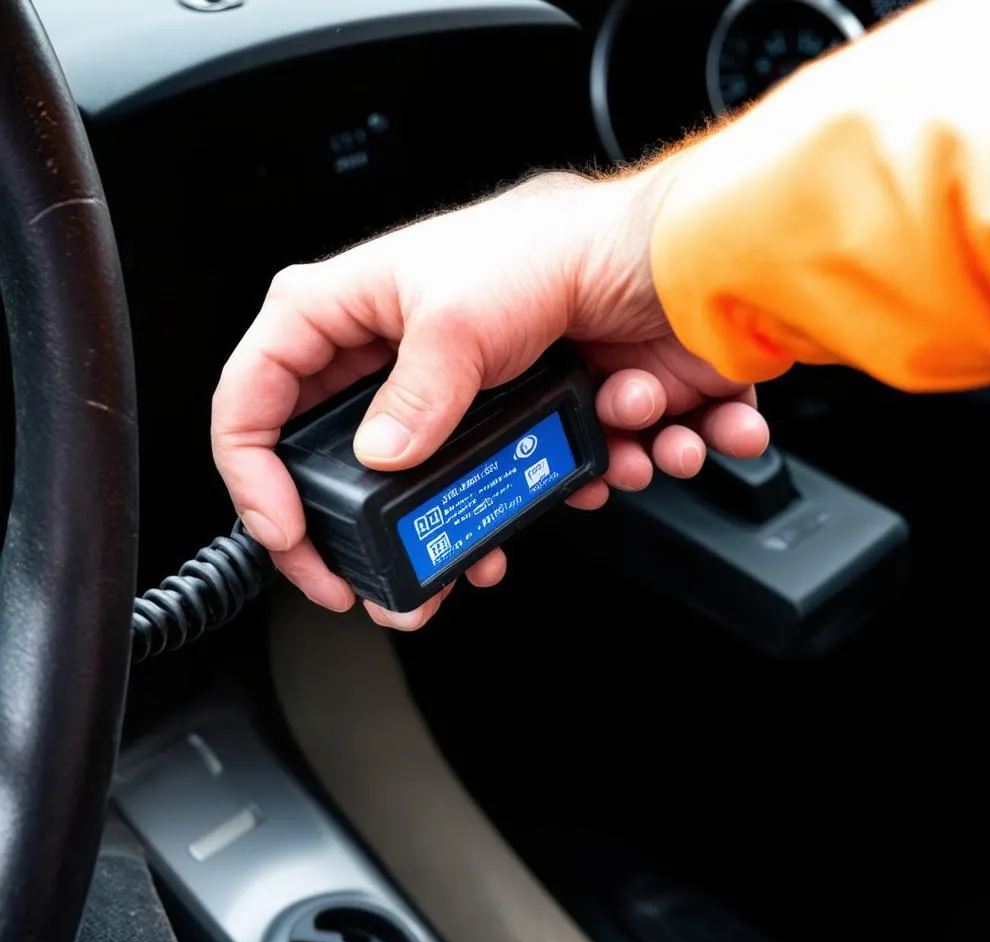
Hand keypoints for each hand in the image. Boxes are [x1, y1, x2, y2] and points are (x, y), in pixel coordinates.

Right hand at [212, 165, 768, 628]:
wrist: (670, 263)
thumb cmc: (564, 244)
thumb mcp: (463, 316)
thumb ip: (413, 395)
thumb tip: (382, 460)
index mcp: (353, 313)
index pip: (259, 394)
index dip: (257, 472)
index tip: (290, 535)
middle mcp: (400, 362)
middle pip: (351, 467)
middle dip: (388, 531)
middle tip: (403, 585)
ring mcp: (463, 399)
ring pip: (445, 491)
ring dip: (510, 510)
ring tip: (566, 490)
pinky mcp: (521, 422)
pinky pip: (527, 483)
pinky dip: (581, 483)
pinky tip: (626, 450)